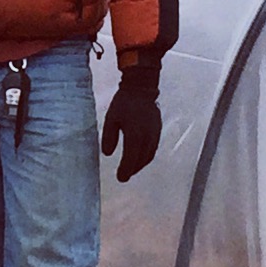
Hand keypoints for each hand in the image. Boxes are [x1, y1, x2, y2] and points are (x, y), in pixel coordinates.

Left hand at [101, 66, 160, 182]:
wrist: (141, 88)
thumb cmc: (124, 103)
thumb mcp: (111, 119)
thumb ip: (109, 137)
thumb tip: (107, 154)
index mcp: (135, 135)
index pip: (131, 159)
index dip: (125, 171)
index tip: (120, 178)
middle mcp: (147, 137)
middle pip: (141, 160)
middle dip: (132, 170)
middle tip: (123, 176)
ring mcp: (155, 134)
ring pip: (149, 156)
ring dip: (140, 164)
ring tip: (131, 169)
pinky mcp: (158, 130)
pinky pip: (153, 148)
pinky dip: (146, 156)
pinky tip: (140, 156)